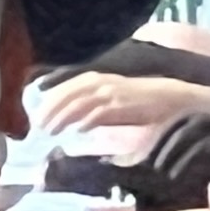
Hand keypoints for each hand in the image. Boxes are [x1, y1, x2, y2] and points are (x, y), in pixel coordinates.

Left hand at [27, 70, 193, 137]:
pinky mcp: (123, 104)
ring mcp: (113, 92)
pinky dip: (88, 120)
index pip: (67, 87)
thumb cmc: (142, 100)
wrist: (172, 97)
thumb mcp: (114, 98)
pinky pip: (100, 112)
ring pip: (80, 103)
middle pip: (69, 94)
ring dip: (63, 117)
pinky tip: (78, 131)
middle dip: (51, 109)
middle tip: (38, 126)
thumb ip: (94, 105)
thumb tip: (75, 121)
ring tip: (51, 131)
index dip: (51, 100)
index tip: (37, 114)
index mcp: (98, 79)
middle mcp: (102, 82)